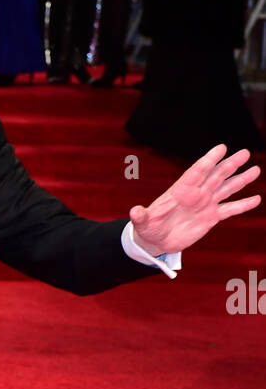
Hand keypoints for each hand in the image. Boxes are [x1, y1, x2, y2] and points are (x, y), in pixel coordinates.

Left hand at [129, 145, 260, 256]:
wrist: (157, 240)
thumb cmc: (149, 227)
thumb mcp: (143, 222)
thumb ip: (141, 216)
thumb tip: (134, 212)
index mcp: (181, 190)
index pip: (197, 171)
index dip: (209, 160)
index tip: (221, 148)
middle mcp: (196, 193)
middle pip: (215, 176)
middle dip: (230, 164)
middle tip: (245, 153)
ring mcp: (205, 204)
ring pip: (226, 189)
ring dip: (240, 180)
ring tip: (255, 170)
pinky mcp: (211, 217)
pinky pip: (229, 209)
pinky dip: (242, 205)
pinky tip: (256, 199)